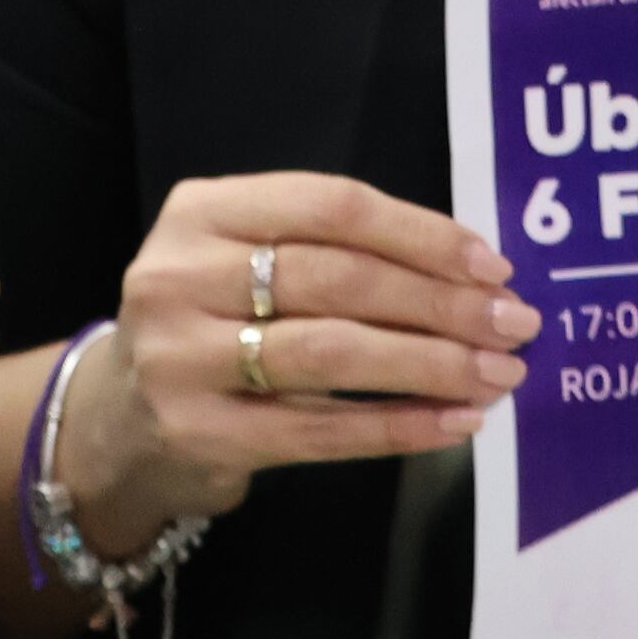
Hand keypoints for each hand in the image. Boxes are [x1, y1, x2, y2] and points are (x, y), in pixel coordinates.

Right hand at [60, 173, 534, 544]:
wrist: (122, 417)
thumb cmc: (212, 324)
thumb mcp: (246, 260)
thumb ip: (334, 251)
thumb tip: (476, 273)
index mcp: (201, 211)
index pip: (330, 206)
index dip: (422, 234)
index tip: (494, 266)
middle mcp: (178, 276)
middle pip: (337, 279)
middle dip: (442, 303)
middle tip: (515, 324)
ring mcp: (180, 358)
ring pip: (331, 352)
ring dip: (430, 364)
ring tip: (498, 375)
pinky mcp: (198, 432)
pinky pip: (319, 430)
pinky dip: (397, 427)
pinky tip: (454, 423)